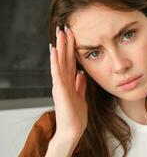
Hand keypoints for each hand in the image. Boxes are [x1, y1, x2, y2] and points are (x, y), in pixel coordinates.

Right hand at [49, 25, 86, 142]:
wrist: (72, 130)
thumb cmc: (76, 116)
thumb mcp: (81, 97)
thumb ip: (80, 85)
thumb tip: (81, 74)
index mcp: (70, 82)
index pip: (71, 61)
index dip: (72, 48)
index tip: (73, 35)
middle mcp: (63, 81)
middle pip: (65, 58)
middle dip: (65, 43)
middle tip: (65, 27)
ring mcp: (60, 84)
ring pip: (60, 61)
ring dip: (60, 47)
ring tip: (59, 33)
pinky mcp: (59, 89)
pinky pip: (57, 72)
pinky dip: (55, 61)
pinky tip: (54, 50)